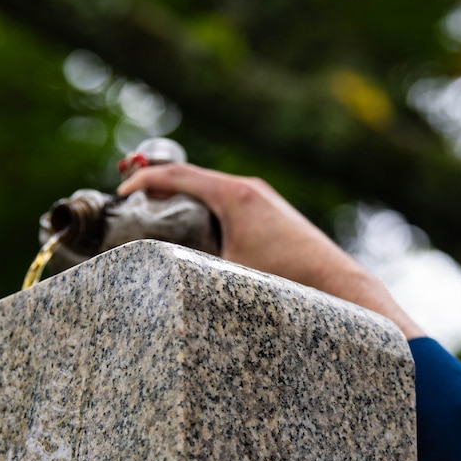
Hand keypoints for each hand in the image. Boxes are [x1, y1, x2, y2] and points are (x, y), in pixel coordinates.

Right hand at [117, 163, 423, 338]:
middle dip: (161, 183)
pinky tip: (198, 227)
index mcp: (235, 195)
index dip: (144, 180)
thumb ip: (191, 268)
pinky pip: (230, 201)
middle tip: (134, 197)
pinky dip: (207, 206)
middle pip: (193, 176)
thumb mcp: (227, 275)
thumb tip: (157, 277)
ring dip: (185, 194)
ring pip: (213, 188)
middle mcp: (251, 189)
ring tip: (160, 211)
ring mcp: (265, 199)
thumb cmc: (285, 281)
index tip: (123, 191)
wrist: (337, 285)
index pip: (178, 174)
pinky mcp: (274, 213)